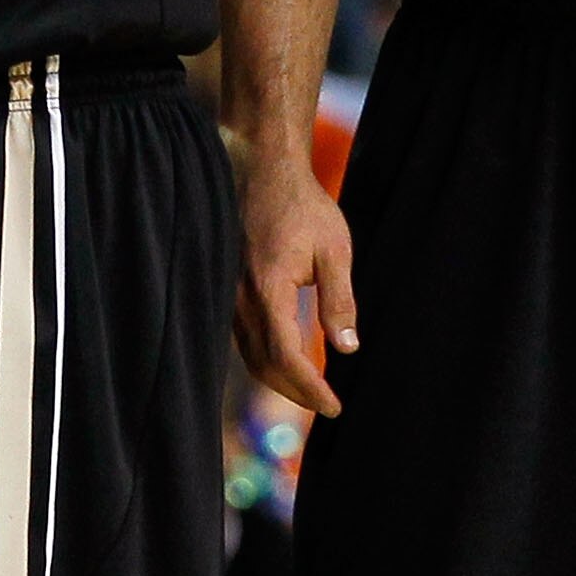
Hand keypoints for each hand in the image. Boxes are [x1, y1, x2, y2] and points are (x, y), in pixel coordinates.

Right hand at [232, 154, 357, 418]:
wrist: (262, 170)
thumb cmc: (302, 206)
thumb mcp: (334, 250)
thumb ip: (339, 300)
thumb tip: (348, 349)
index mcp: (269, 288)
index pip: (286, 356)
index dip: (310, 387)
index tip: (334, 405)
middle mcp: (241, 296)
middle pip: (264, 364)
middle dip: (295, 392)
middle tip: (327, 405)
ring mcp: (229, 292)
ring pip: (249, 354)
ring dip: (279, 378)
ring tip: (311, 389)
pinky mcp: (228, 287)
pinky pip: (242, 337)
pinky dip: (265, 358)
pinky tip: (287, 359)